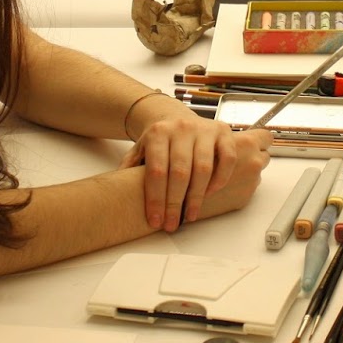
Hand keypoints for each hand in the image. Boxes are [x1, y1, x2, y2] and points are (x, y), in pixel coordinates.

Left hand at [120, 120, 271, 230]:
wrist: (175, 117)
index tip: (155, 221)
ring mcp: (205, 129)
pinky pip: (227, 159)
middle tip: (172, 224)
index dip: (156, 199)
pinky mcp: (224, 132)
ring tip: (190, 216)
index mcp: (157, 133)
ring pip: (204, 168)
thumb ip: (129, 169)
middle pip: (180, 172)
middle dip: (175, 203)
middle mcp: (181, 128)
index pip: (156, 171)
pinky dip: (220, 179)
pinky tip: (209, 194)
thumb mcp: (139, 150)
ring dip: (197, 197)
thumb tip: (115, 194)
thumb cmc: (158, 142)